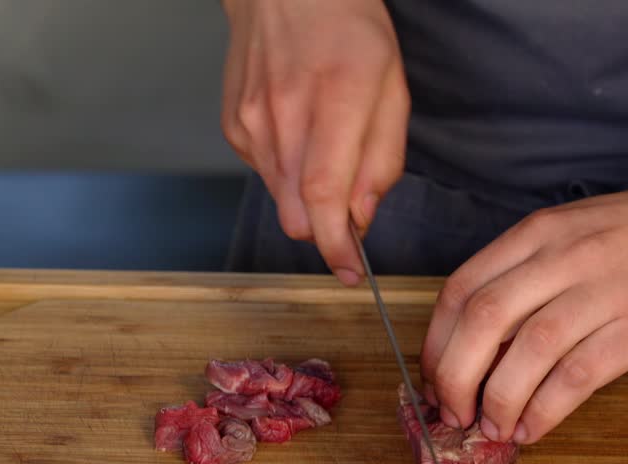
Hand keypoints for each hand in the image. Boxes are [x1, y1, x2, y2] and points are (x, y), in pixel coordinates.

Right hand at [220, 0, 408, 284]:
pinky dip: (288, 174)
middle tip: (350, 216)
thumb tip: (362, 215)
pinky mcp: (235, 126)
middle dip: (326, 231)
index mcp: (337, 98)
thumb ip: (383, 157)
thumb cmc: (348, 29)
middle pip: (298, 213)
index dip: (337, 245)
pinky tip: (300, 136)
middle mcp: (286, 113)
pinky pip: (265, 175)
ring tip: (327, 155)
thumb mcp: (392, 86)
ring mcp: (252, 121)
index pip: (326, 195)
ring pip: (281, 200)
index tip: (350, 271)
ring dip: (308, 201)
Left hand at [420, 169, 627, 444]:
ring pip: (526, 351)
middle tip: (453, 413)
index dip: (437, 344)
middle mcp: (562, 258)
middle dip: (454, 378)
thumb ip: (529, 276)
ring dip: (498, 400)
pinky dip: (545, 410)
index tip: (433, 381)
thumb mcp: (574, 235)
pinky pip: (576, 376)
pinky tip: (533, 428)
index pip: (461, 290)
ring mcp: (603, 291)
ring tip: (493, 428)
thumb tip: (484, 344)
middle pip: (482, 320)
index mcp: (537, 235)